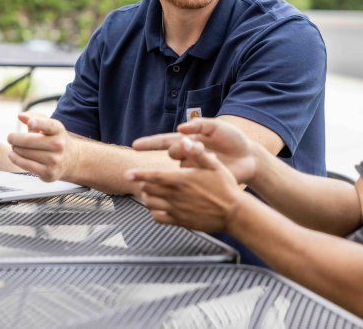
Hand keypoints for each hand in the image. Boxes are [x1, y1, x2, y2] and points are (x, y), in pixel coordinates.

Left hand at [6, 112, 74, 181]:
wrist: (71, 159)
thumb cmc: (54, 139)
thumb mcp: (49, 126)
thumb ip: (34, 117)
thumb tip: (20, 116)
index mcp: (59, 130)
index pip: (49, 125)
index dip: (39, 123)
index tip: (31, 123)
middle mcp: (59, 145)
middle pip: (29, 140)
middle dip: (15, 138)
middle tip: (10, 138)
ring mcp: (54, 160)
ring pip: (25, 153)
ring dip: (15, 149)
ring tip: (15, 147)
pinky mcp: (48, 172)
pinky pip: (26, 165)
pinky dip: (15, 159)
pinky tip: (12, 155)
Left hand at [127, 137, 243, 232]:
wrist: (234, 213)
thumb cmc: (226, 187)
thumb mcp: (214, 165)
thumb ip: (197, 153)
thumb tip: (185, 141)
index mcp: (181, 180)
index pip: (152, 176)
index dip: (138, 174)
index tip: (128, 173)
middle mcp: (175, 195)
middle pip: (148, 189)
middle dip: (143, 184)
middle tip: (142, 180)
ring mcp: (177, 210)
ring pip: (151, 204)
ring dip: (147, 197)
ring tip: (149, 193)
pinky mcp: (180, 222)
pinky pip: (158, 218)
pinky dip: (154, 213)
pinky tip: (158, 208)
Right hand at [132, 118, 257, 183]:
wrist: (249, 156)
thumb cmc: (233, 139)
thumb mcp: (217, 126)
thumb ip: (199, 124)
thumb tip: (181, 127)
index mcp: (189, 140)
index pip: (165, 141)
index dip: (149, 143)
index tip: (135, 146)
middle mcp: (188, 154)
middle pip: (173, 152)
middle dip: (180, 150)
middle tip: (196, 147)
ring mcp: (194, 168)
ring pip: (182, 166)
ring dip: (194, 161)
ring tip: (211, 158)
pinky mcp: (202, 179)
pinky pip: (192, 179)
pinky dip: (199, 173)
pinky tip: (208, 170)